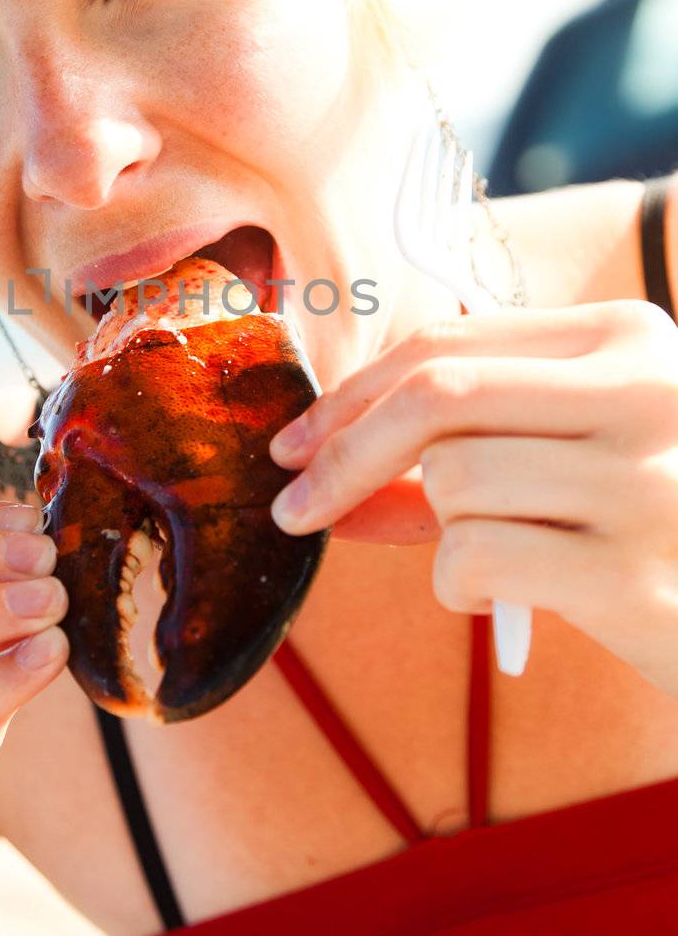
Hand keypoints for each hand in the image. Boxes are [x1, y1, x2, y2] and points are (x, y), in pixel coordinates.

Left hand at [268, 301, 677, 700]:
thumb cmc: (656, 526)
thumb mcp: (580, 450)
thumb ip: (470, 437)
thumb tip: (324, 463)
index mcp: (630, 337)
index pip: (450, 342)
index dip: (355, 393)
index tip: (300, 441)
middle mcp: (646, 392)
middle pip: (437, 394)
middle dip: (343, 452)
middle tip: (295, 507)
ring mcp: (645, 481)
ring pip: (452, 478)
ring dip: (436, 529)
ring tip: (489, 556)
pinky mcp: (631, 575)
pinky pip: (472, 558)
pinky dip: (457, 585)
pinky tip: (498, 599)